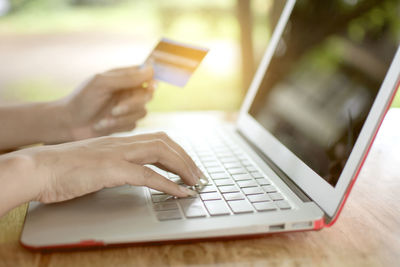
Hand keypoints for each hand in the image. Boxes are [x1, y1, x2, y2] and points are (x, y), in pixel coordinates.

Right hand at [27, 132, 203, 203]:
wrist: (37, 167)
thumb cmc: (61, 167)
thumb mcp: (93, 161)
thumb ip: (112, 162)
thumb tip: (129, 171)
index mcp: (118, 141)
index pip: (156, 139)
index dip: (176, 151)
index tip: (187, 166)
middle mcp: (121, 143)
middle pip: (164, 142)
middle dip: (185, 158)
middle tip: (198, 175)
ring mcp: (117, 154)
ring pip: (161, 152)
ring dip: (183, 167)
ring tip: (195, 182)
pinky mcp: (111, 169)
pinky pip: (147, 175)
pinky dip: (168, 185)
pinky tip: (180, 193)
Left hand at [61, 65, 154, 139]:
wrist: (68, 123)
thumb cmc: (82, 99)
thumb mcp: (103, 83)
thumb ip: (127, 77)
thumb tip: (151, 69)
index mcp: (123, 78)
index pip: (146, 75)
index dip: (150, 81)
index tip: (148, 86)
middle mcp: (128, 92)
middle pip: (147, 95)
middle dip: (132, 104)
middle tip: (115, 109)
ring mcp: (127, 109)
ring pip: (142, 112)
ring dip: (122, 117)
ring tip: (103, 119)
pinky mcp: (124, 124)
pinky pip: (134, 125)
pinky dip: (118, 126)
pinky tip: (101, 125)